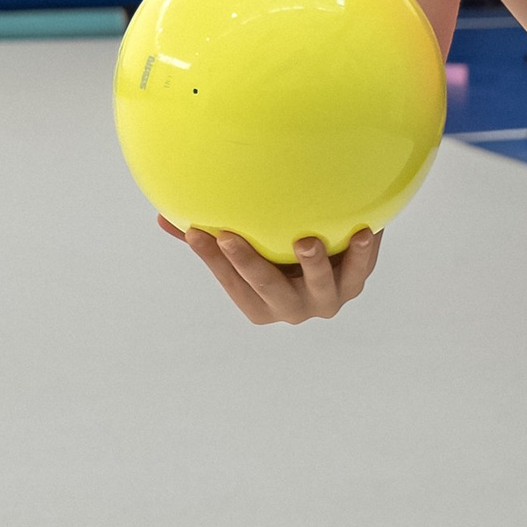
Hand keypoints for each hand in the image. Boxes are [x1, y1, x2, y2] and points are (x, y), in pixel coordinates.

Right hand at [162, 218, 381, 325]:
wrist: (334, 264)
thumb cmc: (276, 256)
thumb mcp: (245, 252)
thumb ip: (209, 240)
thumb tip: (162, 216)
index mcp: (258, 306)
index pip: (232, 284)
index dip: (214, 261)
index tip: (198, 231)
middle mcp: (291, 309)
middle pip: (267, 288)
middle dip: (249, 264)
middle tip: (230, 237)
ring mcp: (325, 300)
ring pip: (320, 287)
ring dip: (314, 266)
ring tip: (308, 241)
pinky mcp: (355, 283)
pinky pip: (360, 270)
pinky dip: (363, 253)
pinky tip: (364, 229)